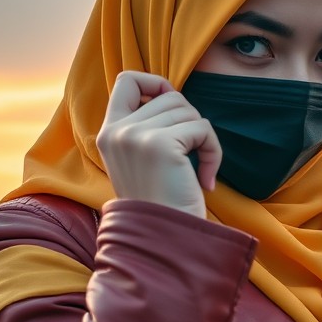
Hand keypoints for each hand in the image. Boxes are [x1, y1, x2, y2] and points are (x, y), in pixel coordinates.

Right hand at [96, 72, 221, 217]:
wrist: (163, 241)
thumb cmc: (161, 204)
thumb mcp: (142, 161)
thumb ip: (145, 127)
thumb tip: (169, 92)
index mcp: (108, 133)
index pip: (127, 80)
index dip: (155, 83)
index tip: (171, 108)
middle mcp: (117, 131)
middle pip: (170, 96)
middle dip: (190, 123)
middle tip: (189, 158)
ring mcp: (135, 135)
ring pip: (188, 110)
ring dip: (203, 140)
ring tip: (196, 172)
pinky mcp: (160, 144)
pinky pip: (203, 129)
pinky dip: (213, 153)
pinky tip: (205, 181)